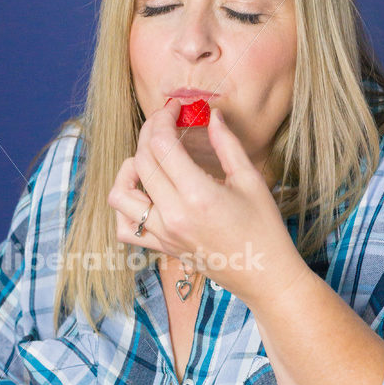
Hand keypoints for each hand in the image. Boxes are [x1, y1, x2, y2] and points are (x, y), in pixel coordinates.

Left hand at [107, 98, 306, 306]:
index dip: (163, 119)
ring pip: (120, 195)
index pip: (162, 146)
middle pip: (140, 162)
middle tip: (164, 124)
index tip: (173, 109)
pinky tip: (142, 195)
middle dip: (148, 133)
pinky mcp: (159, 246)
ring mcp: (162, 233)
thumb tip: (211, 115)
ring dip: (127, 170)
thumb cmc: (263, 228)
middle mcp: (172, 215)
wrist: (262, 275)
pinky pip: (123, 228)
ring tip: (147, 161)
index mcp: (198, 195)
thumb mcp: (250, 180)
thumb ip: (226, 144)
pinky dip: (124, 208)